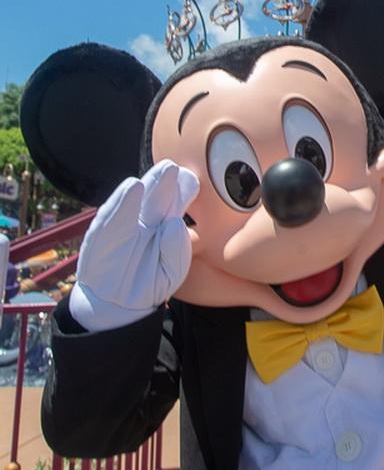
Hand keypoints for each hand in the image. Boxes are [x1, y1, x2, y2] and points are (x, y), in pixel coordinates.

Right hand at [69, 160, 199, 331]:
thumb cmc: (150, 282)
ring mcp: (125, 224)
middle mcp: (146, 219)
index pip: (177, 202)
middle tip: (175, 166)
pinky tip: (132, 187)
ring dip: (148, 183)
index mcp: (166, 224)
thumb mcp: (171, 271)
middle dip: (166, 179)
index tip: (193, 179)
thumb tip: (173, 223)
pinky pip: (113, 215)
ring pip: (137, 199)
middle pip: (158, 194)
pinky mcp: (103, 234)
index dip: (184, 189)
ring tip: (160, 171)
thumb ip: (177, 250)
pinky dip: (122, 201)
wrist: (120, 303)